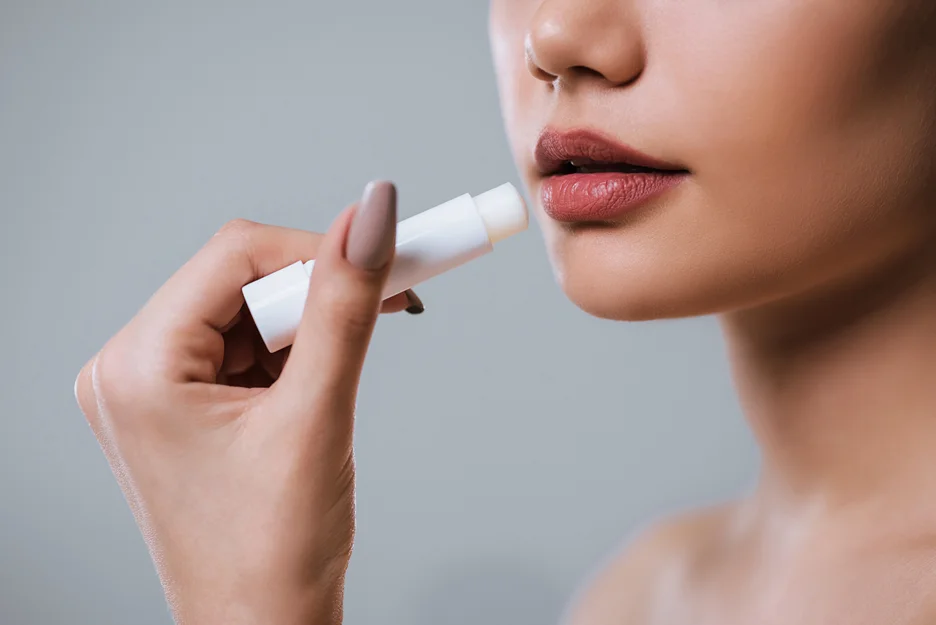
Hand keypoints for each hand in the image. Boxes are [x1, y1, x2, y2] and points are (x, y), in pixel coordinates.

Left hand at [75, 182, 408, 624]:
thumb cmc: (270, 557)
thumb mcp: (316, 417)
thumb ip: (345, 307)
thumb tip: (370, 214)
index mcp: (139, 369)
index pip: (236, 255)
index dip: (320, 246)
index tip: (393, 244)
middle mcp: (132, 371)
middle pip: (241, 280)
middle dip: (320, 291)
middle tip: (394, 297)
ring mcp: (155, 391)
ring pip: (249, 311)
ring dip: (312, 324)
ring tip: (344, 374)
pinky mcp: (184, 407)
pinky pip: (246, 348)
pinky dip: (295, 352)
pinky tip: (321, 385)